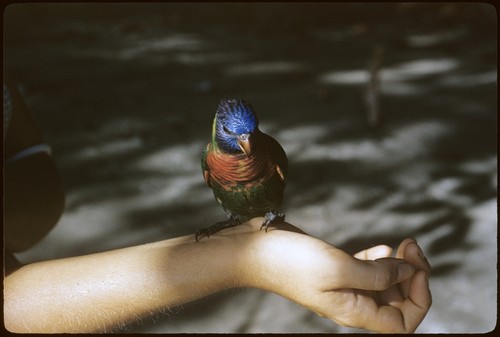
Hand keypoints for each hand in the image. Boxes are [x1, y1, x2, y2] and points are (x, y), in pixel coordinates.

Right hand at [238, 218, 431, 332]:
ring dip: (399, 265)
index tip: (417, 269)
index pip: (402, 323)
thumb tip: (407, 273)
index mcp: (354, 311)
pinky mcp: (333, 268)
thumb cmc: (290, 262)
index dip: (419, 298)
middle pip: (397, 301)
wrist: (253, 251)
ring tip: (403, 243)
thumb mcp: (338, 268)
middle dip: (413, 276)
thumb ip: (376, 274)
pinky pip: (367, 269)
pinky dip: (380, 259)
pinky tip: (383, 247)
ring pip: (384, 284)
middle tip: (412, 247)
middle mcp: (351, 302)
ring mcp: (342, 285)